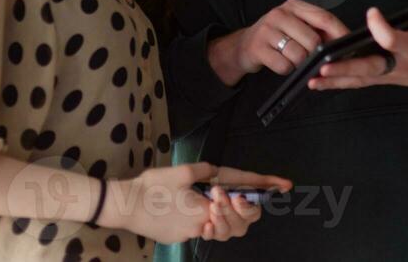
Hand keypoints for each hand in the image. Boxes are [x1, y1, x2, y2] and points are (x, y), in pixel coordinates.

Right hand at [106, 162, 290, 244]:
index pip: (243, 201)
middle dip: (243, 210)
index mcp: (206, 208)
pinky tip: (198, 208)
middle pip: (236, 226)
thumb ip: (205, 171)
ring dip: (224, 216)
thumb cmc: (151, 187)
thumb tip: (217, 174)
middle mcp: (202, 225)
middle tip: (240, 196)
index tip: (284, 184)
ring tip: (218, 200)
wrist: (123, 206)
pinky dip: (206, 220)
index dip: (264, 189)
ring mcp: (190, 234)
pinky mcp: (178, 238)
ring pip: (219, 230)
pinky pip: (201, 230)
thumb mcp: (181, 171)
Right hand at [209, 0, 350, 85]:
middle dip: (315, 55)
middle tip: (308, 57)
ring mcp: (267, 30)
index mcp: (294, 6)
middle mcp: (280, 14)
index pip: (324, 18)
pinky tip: (280, 62)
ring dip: (298, 63)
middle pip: (313, 40)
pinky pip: (284, 66)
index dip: (339, 33)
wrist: (245, 45)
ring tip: (291, 58)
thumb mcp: (296, 25)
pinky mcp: (258, 47)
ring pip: (299, 55)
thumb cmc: (277, 36)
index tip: (349, 46)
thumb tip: (343, 42)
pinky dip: (286, 69)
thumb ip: (318, 29)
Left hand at [309, 0, 407, 90]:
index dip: (383, 29)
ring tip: (312, 79)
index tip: (372, 13)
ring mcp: (390, 75)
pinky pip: (359, 83)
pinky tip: (318, 83)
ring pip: (360, 80)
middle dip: (347, 68)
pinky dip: (339, 84)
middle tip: (324, 65)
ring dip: (336, 80)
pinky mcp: (384, 79)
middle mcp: (399, 65)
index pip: (394, 40)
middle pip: (370, 68)